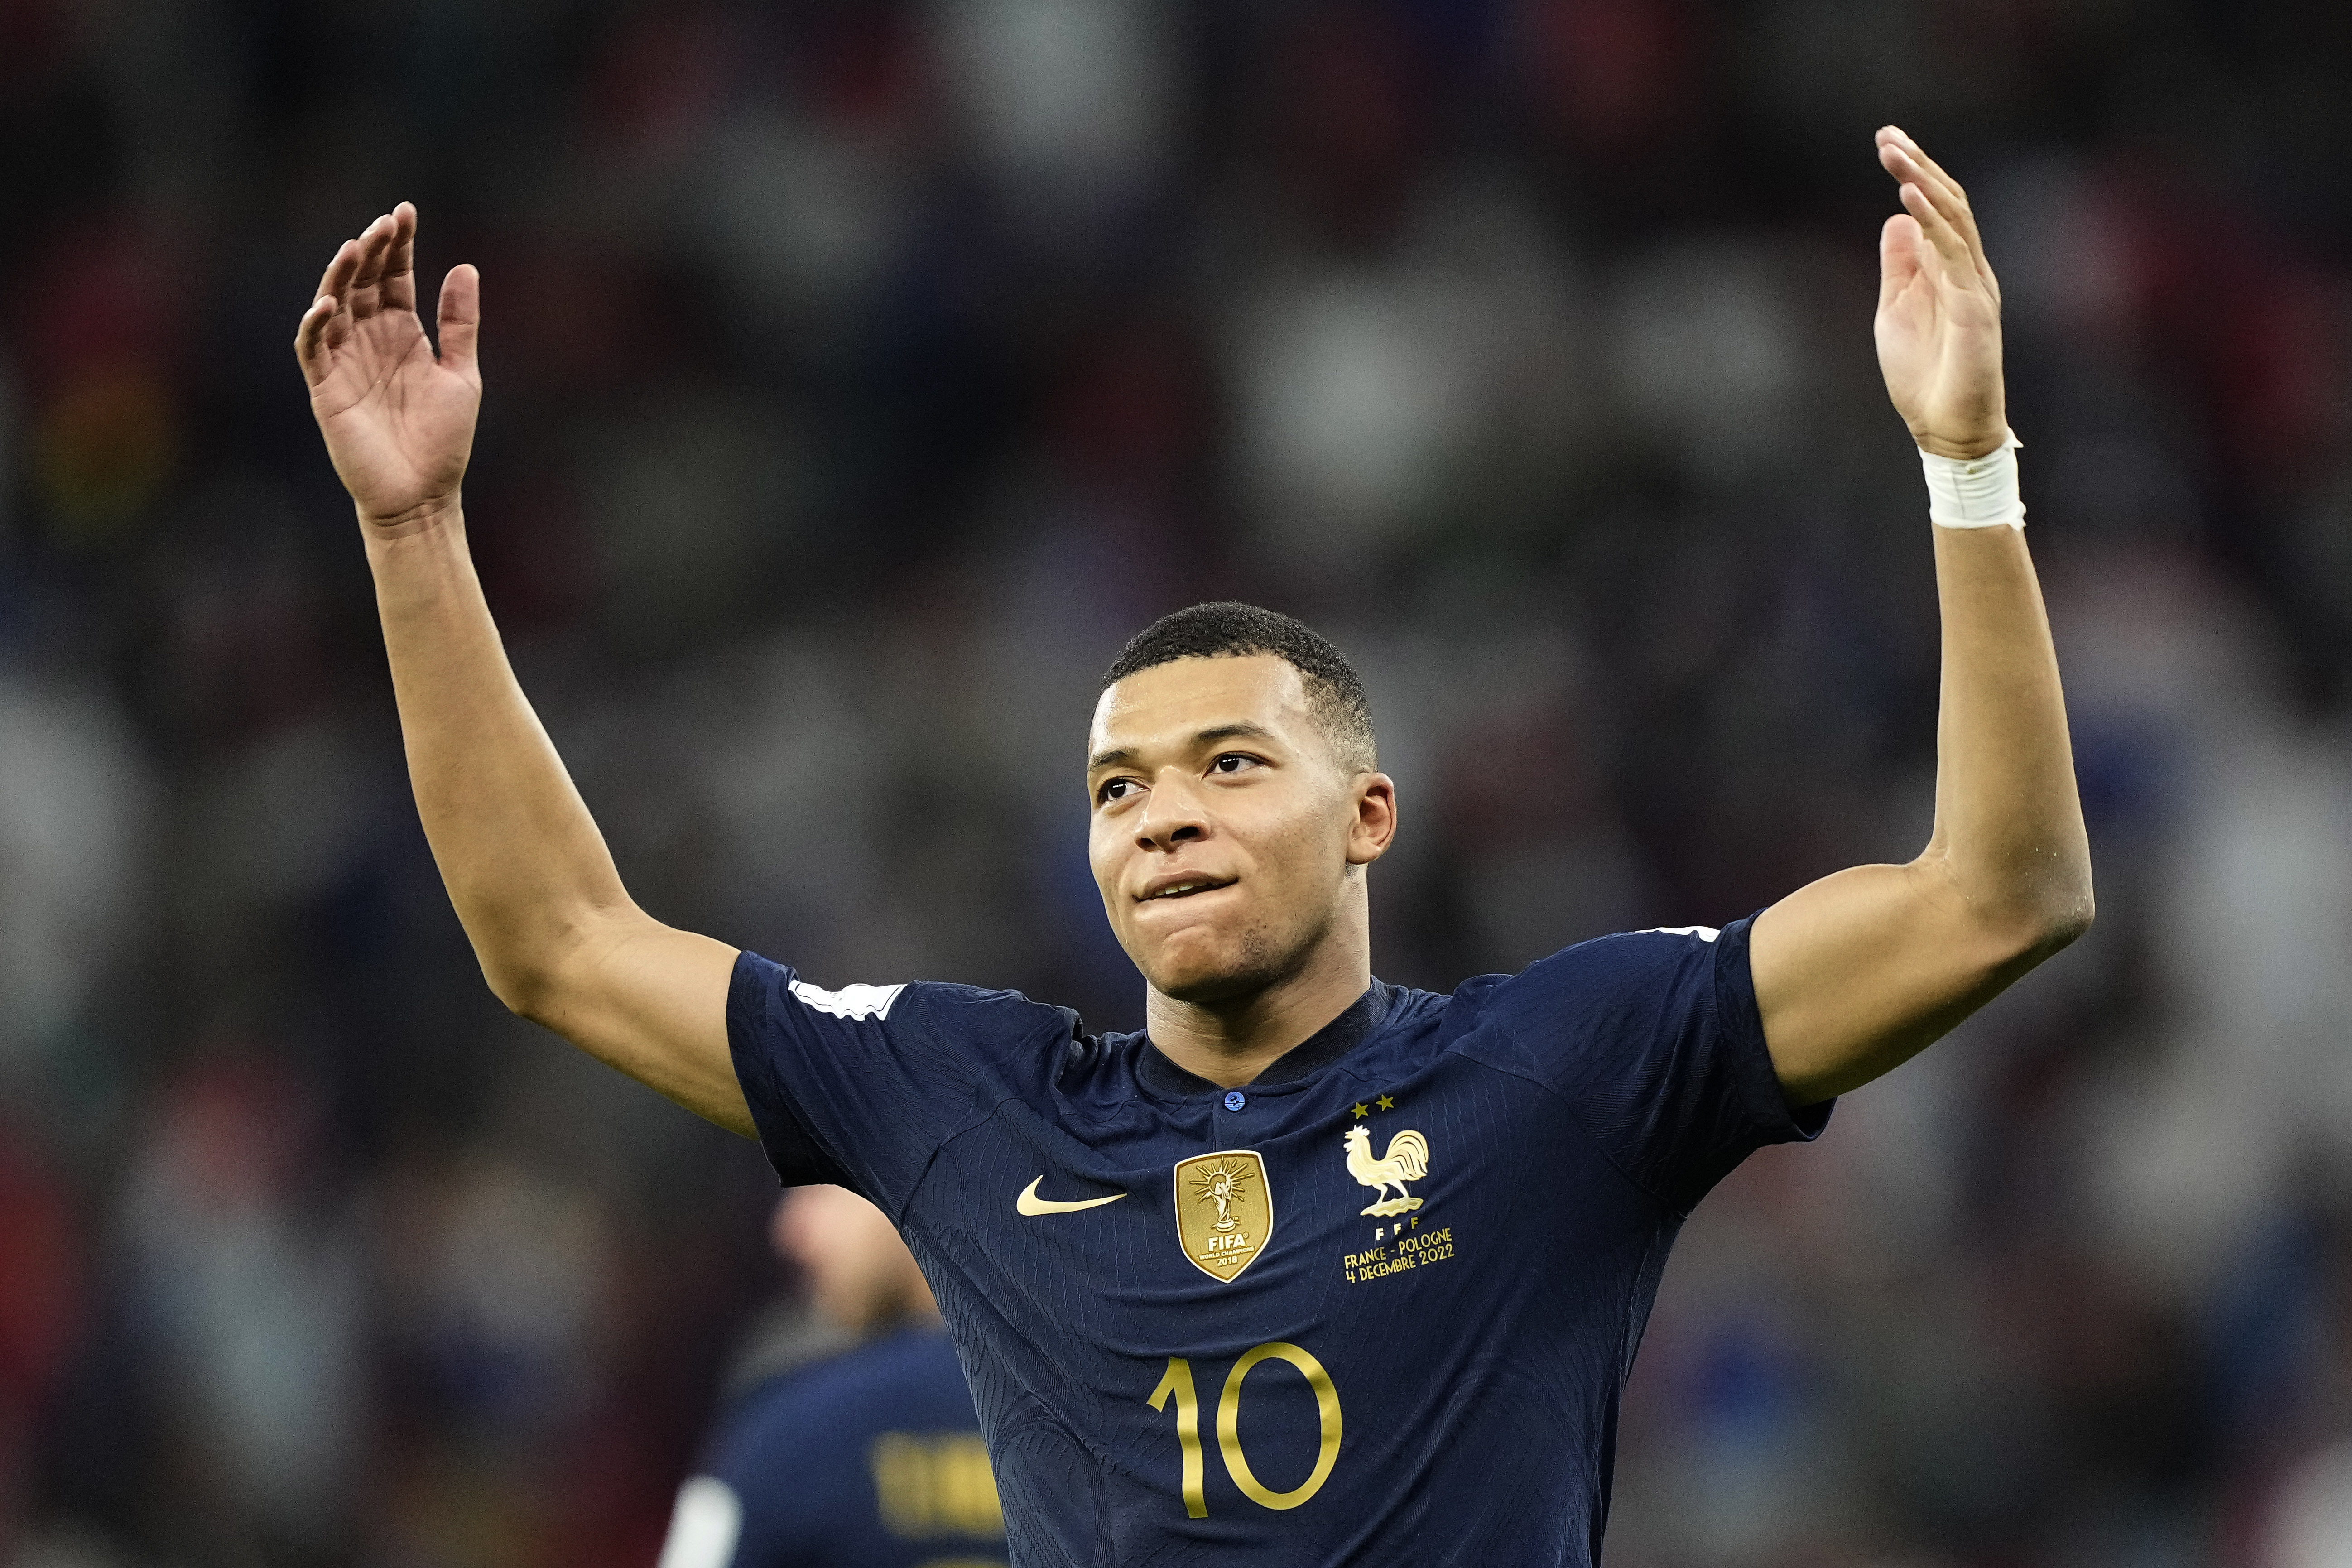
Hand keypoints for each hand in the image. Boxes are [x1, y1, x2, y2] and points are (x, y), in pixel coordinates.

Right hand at [293, 204, 480, 531]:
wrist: (424, 495)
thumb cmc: (443, 440)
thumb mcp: (462, 374)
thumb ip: (459, 323)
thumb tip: (464, 267)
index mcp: (402, 335)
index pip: (394, 278)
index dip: (398, 246)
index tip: (406, 212)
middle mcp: (370, 341)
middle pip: (364, 283)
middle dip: (372, 251)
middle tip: (384, 223)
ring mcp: (345, 362)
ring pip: (334, 305)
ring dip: (341, 276)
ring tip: (356, 247)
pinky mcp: (327, 389)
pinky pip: (313, 348)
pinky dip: (317, 325)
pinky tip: (330, 303)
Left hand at [1873, 128, 2006, 459]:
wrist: (1945, 427)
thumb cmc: (1923, 375)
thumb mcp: (1895, 310)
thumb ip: (1899, 265)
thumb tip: (1894, 219)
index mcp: (1948, 268)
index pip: (1935, 207)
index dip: (1914, 171)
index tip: (1887, 141)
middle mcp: (1967, 268)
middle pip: (1947, 202)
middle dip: (1918, 165)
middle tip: (1887, 135)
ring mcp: (1974, 284)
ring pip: (1953, 219)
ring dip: (1923, 183)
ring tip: (1896, 155)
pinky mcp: (1975, 305)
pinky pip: (1954, 253)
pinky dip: (1932, 222)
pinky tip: (1909, 198)